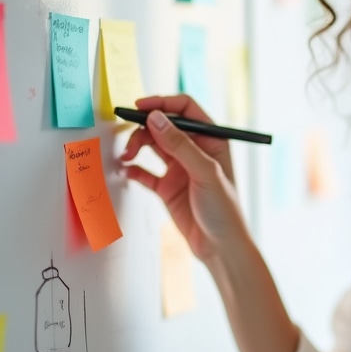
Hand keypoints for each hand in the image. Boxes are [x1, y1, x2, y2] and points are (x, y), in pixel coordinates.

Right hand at [119, 94, 246, 261]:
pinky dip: (133, 169)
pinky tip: (126, 170)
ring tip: (126, 155)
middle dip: (144, 128)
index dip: (163, 104)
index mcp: (212, 141)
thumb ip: (179, 145)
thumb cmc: (224, 210)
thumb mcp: (205, 172)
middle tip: (130, 137)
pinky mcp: (167, 187)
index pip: (186, 110)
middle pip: (164, 126)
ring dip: (137, 146)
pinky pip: (144, 172)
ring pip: (152, 146)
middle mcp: (195, 151)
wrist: (220, 247)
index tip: (140, 107)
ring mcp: (180, 168)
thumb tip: (156, 118)